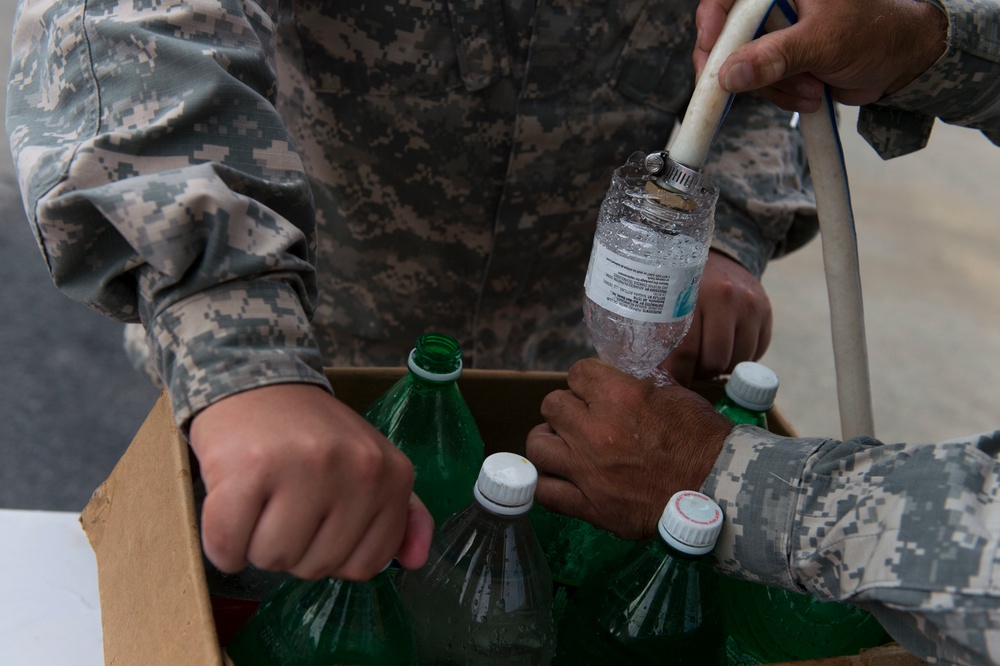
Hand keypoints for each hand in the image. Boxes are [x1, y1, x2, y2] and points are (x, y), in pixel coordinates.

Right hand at [189, 383, 433, 580]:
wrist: (255, 382)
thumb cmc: (311, 435)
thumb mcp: (371, 464)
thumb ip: (402, 514)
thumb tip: (417, 561)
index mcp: (392, 475)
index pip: (365, 565)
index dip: (332, 553)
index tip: (319, 516)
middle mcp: (357, 469)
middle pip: (316, 567)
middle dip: (292, 547)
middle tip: (283, 499)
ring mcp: (304, 467)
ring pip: (273, 561)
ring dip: (255, 544)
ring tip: (260, 498)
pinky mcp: (249, 468)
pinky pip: (228, 548)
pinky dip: (222, 541)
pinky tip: (230, 505)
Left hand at [525, 359, 732, 539]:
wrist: (719, 490)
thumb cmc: (704, 440)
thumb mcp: (674, 394)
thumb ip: (637, 384)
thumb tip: (619, 378)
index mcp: (619, 397)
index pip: (577, 373)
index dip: (584, 381)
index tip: (591, 390)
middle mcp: (596, 431)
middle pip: (552, 405)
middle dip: (565, 408)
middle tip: (578, 417)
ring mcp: (589, 470)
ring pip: (539, 445)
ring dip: (548, 440)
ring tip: (560, 444)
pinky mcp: (590, 505)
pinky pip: (546, 492)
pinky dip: (546, 483)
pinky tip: (558, 477)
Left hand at [662, 249, 771, 385]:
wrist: (721, 256)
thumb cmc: (684, 284)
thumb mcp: (666, 297)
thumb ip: (658, 329)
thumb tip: (647, 373)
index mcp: (691, 294)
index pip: (685, 350)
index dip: (677, 375)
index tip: (668, 386)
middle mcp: (724, 297)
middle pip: (713, 360)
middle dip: (698, 373)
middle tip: (687, 371)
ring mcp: (749, 305)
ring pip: (735, 362)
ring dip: (718, 369)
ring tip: (704, 359)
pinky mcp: (766, 313)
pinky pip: (753, 355)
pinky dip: (737, 360)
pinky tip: (725, 349)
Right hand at [693, 0, 947, 111]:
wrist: (902, 60)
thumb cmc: (876, 32)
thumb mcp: (824, 42)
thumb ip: (775, 57)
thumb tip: (730, 75)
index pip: (727, 0)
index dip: (712, 24)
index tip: (712, 55)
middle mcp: (774, 5)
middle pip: (729, 37)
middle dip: (749, 68)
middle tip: (748, 87)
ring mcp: (776, 35)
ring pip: (744, 67)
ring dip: (774, 87)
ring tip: (811, 88)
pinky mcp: (780, 62)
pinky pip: (760, 84)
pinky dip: (781, 96)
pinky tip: (810, 95)